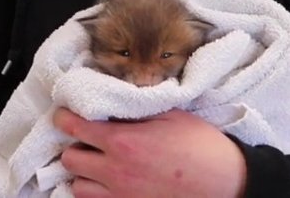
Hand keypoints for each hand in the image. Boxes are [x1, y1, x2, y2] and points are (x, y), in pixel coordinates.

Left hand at [52, 107, 246, 197]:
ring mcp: (122, 195)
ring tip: (95, 162)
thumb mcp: (169, 115)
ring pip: (78, 186)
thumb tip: (113, 102)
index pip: (75, 127)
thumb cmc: (201, 146)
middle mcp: (115, 171)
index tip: (64, 113)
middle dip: (73, 146)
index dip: (64, 117)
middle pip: (70, 159)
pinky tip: (106, 182)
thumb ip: (136, 110)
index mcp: (123, 141)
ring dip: (82, 172)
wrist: (225, 182)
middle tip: (84, 138)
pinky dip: (95, 192)